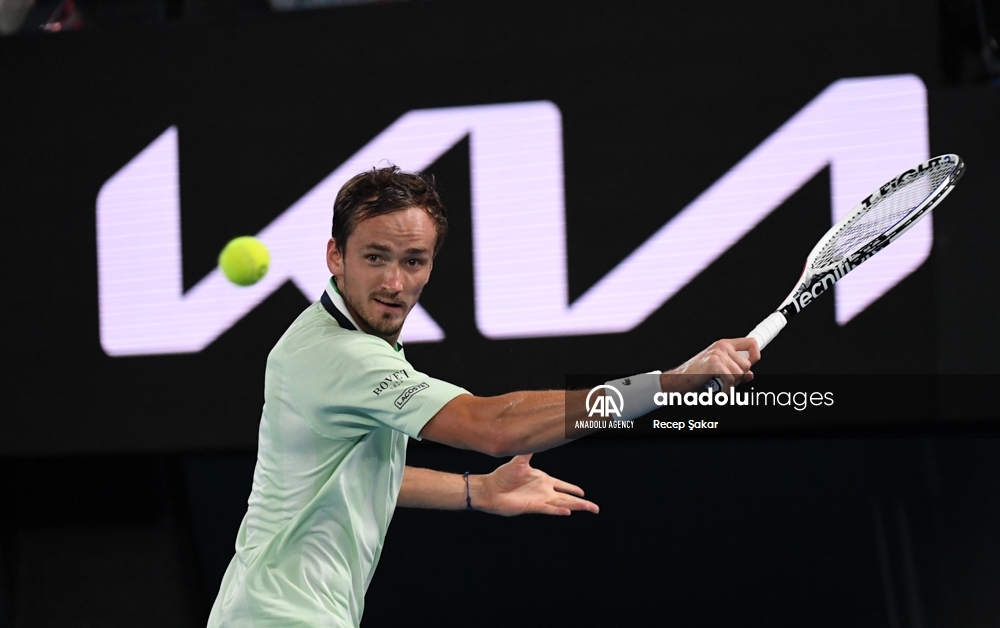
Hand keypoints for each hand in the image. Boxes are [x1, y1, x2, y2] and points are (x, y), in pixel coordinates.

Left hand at [476, 454, 598, 515]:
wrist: (490, 489)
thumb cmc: (502, 475)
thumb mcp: (519, 460)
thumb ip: (528, 450)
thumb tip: (535, 435)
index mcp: (542, 480)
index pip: (562, 485)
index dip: (573, 489)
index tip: (583, 493)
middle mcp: (543, 491)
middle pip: (567, 498)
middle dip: (581, 502)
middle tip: (595, 508)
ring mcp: (539, 500)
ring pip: (562, 504)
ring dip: (575, 507)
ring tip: (589, 509)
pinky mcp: (532, 506)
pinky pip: (549, 508)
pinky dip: (558, 510)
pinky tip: (568, 512)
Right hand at [660, 337, 759, 391]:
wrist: (677, 381)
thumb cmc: (694, 376)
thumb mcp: (718, 370)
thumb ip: (734, 369)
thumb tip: (750, 374)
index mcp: (723, 345)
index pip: (751, 343)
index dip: (756, 356)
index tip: (751, 366)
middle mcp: (722, 347)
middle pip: (747, 365)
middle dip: (740, 378)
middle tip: (728, 383)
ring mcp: (718, 354)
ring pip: (740, 373)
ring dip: (733, 385)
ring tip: (722, 386)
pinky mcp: (714, 364)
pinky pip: (731, 379)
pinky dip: (728, 390)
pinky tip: (721, 391)